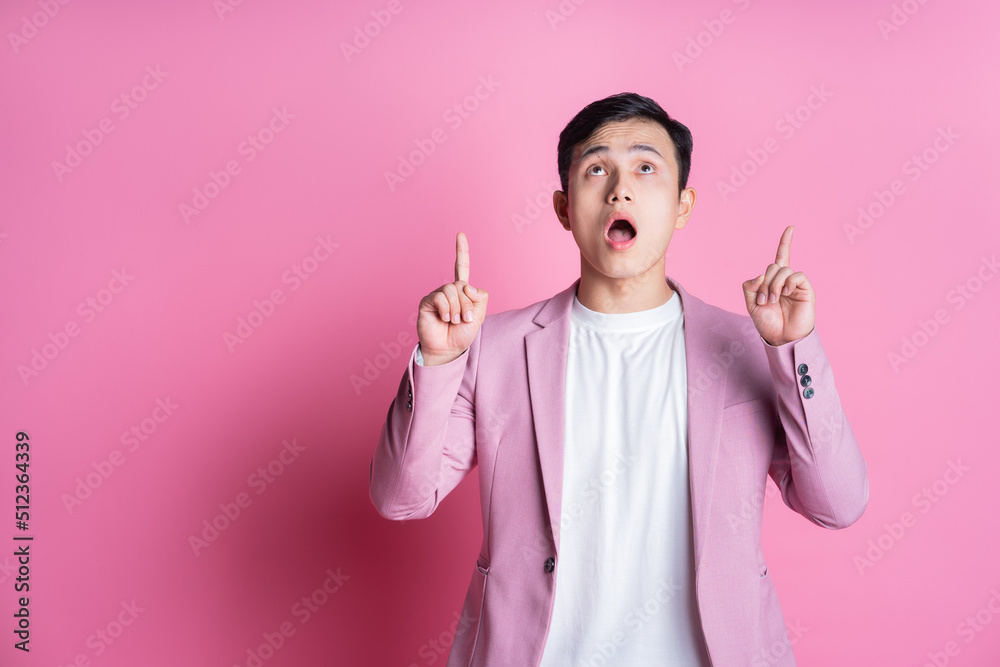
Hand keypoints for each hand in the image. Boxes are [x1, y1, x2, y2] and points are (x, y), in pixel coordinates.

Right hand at [417, 232, 488, 364]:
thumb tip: (467, 285)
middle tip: (466, 320)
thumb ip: (480, 298)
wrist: (448, 350)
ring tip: (455, 321)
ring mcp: (437, 295)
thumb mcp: (479, 316)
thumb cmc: (462, 334)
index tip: (460, 235)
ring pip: (452, 290)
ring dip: (458, 308)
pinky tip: (445, 318)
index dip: (461, 251)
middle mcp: (449, 290)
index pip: (462, 267)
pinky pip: (440, 297)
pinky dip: (447, 309)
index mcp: (462, 291)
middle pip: (462, 285)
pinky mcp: (427, 302)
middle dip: (467, 304)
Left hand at [742, 225, 814, 345]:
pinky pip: (797, 276)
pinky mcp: (806, 290)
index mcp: (774, 281)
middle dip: (764, 283)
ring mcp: (796, 285)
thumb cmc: (768, 323)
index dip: (786, 243)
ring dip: (773, 285)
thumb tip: (759, 276)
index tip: (791, 228)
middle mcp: (786, 280)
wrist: (781, 338)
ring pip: (783, 270)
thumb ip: (750, 288)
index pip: (781, 257)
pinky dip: (788, 282)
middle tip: (764, 300)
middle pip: (773, 267)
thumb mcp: (751, 305)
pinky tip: (786, 293)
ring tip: (772, 300)